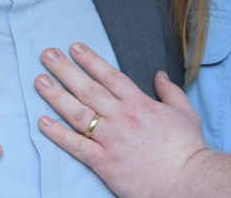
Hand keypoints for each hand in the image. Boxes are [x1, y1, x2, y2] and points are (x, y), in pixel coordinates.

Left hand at [35, 43, 207, 197]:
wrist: (191, 183)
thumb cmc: (189, 150)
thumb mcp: (185, 113)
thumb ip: (170, 91)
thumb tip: (159, 75)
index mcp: (141, 103)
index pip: (109, 76)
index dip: (90, 60)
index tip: (74, 47)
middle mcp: (122, 118)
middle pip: (88, 88)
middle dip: (65, 69)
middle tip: (47, 55)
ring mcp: (112, 140)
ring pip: (78, 113)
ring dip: (56, 96)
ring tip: (40, 81)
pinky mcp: (104, 163)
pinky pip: (77, 146)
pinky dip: (58, 134)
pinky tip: (43, 122)